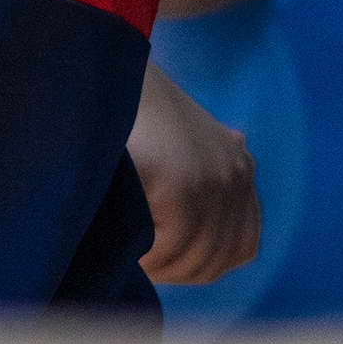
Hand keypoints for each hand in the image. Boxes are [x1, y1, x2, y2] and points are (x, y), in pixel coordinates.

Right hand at [129, 62, 259, 284]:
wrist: (99, 72)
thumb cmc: (125, 109)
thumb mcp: (178, 139)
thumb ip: (201, 165)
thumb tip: (229, 161)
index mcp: (237, 166)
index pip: (243, 245)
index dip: (204, 264)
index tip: (165, 262)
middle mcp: (235, 174)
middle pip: (218, 258)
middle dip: (176, 271)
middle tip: (139, 263)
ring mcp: (213, 180)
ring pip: (196, 257)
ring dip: (160, 266)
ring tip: (130, 255)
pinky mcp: (184, 186)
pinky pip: (172, 246)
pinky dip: (148, 256)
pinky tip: (126, 245)